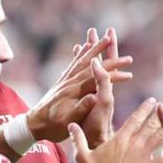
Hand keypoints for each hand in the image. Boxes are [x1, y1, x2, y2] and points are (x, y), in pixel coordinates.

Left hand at [28, 28, 133, 142]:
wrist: (34, 124)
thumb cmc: (52, 126)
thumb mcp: (68, 121)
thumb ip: (81, 108)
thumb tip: (95, 97)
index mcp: (74, 91)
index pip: (98, 79)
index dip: (114, 76)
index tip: (129, 74)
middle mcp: (70, 82)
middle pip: (91, 64)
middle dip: (106, 54)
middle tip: (120, 47)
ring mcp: (66, 79)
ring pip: (82, 59)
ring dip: (94, 47)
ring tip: (104, 36)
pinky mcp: (62, 80)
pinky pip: (73, 63)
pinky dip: (81, 53)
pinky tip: (83, 46)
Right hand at [70, 97, 162, 162]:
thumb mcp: (84, 155)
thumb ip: (78, 139)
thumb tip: (70, 125)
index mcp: (121, 138)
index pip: (135, 119)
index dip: (144, 109)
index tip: (152, 101)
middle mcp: (136, 143)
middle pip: (151, 126)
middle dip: (160, 115)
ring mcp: (145, 155)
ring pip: (160, 139)